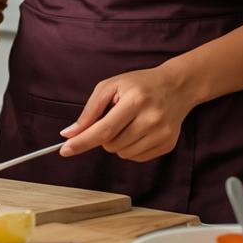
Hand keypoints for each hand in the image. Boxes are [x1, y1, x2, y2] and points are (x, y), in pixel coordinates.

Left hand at [58, 67, 193, 160]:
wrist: (176, 86)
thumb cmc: (139, 85)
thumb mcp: (111, 86)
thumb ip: (89, 111)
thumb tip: (70, 134)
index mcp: (135, 100)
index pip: (104, 129)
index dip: (82, 141)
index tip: (65, 150)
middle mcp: (151, 118)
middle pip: (111, 144)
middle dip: (103, 136)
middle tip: (114, 119)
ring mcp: (162, 133)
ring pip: (122, 154)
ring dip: (117, 143)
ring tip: (128, 124)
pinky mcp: (168, 144)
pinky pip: (136, 158)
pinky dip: (130, 148)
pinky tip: (139, 131)